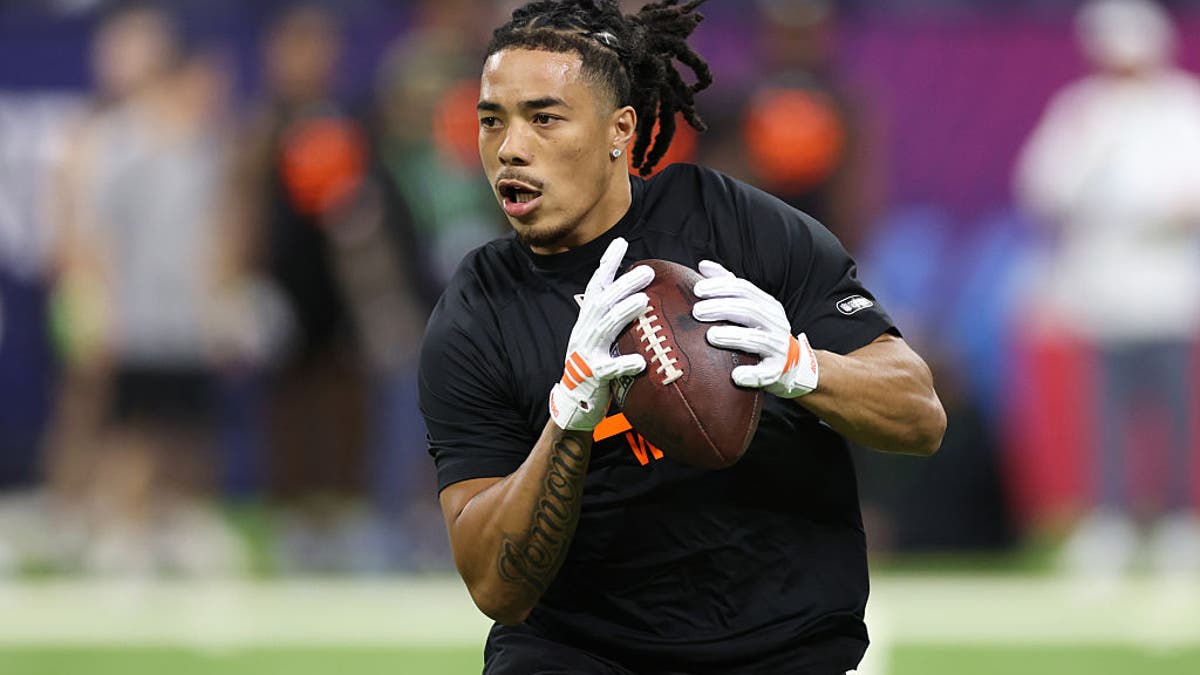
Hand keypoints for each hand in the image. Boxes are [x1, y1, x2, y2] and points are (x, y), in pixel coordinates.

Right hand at [548, 237, 653, 430]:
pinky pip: (609, 369)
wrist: (573, 401)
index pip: (596, 284)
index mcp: (587, 319)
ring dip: (623, 312)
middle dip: (623, 284)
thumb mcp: (601, 336)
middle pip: (602, 300)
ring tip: (643, 301)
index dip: (608, 262)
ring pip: (605, 327)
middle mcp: (585, 330)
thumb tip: (642, 294)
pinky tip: (640, 361)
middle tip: (648, 271)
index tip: (621, 241)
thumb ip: (615, 317)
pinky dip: (624, 364)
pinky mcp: (593, 375)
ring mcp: (587, 352)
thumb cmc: (594, 365)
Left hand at [691, 260, 818, 397]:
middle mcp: (776, 322)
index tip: (697, 290)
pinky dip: (752, 374)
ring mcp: (779, 347)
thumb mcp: (750, 307)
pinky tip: (735, 375)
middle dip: (722, 308)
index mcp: (767, 305)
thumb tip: (704, 265)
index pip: (744, 289)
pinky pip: (766, 373)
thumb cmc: (762, 331)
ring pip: (758, 339)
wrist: (793, 364)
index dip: (721, 287)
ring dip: (734, 336)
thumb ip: (728, 286)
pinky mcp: (778, 370)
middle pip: (750, 310)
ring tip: (710, 336)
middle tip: (697, 312)